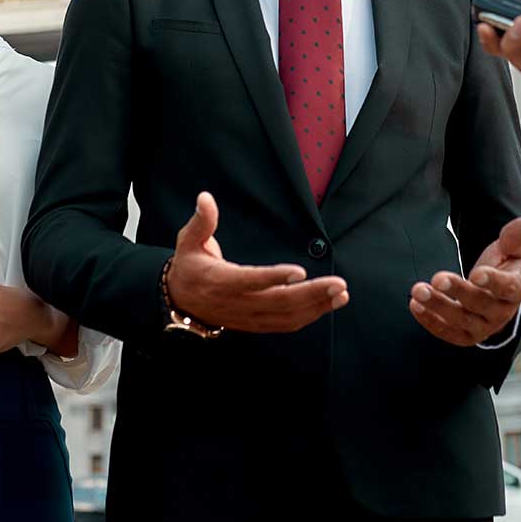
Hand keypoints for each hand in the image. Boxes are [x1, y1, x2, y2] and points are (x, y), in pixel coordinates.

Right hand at [165, 191, 348, 332]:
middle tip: (337, 284)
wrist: (180, 302)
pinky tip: (328, 305)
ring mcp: (249, 316)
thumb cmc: (189, 267)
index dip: (274, 278)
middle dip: (311, 294)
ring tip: (340, 294)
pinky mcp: (257, 323)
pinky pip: (286, 324)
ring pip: (286, 316)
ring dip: (316, 307)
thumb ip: (202, 221)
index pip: (250, 281)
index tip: (299, 272)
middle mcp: (238, 302)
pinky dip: (310, 316)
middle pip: (278, 303)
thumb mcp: (188, 241)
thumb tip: (205, 198)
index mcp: (221, 281)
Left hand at [410, 218, 520, 346]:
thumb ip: (513, 238)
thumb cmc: (501, 268)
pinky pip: (447, 333)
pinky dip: (430, 321)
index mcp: (515, 290)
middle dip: (458, 291)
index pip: (506, 288)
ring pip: (461, 321)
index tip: (476, 273)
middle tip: (437, 279)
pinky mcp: (465, 337)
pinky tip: (414, 305)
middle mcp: (501, 313)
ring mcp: (483, 327)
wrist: (495, 297)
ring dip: (438, 306)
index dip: (492, 281)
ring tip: (418, 290)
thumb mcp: (508, 252)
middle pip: (479, 304)